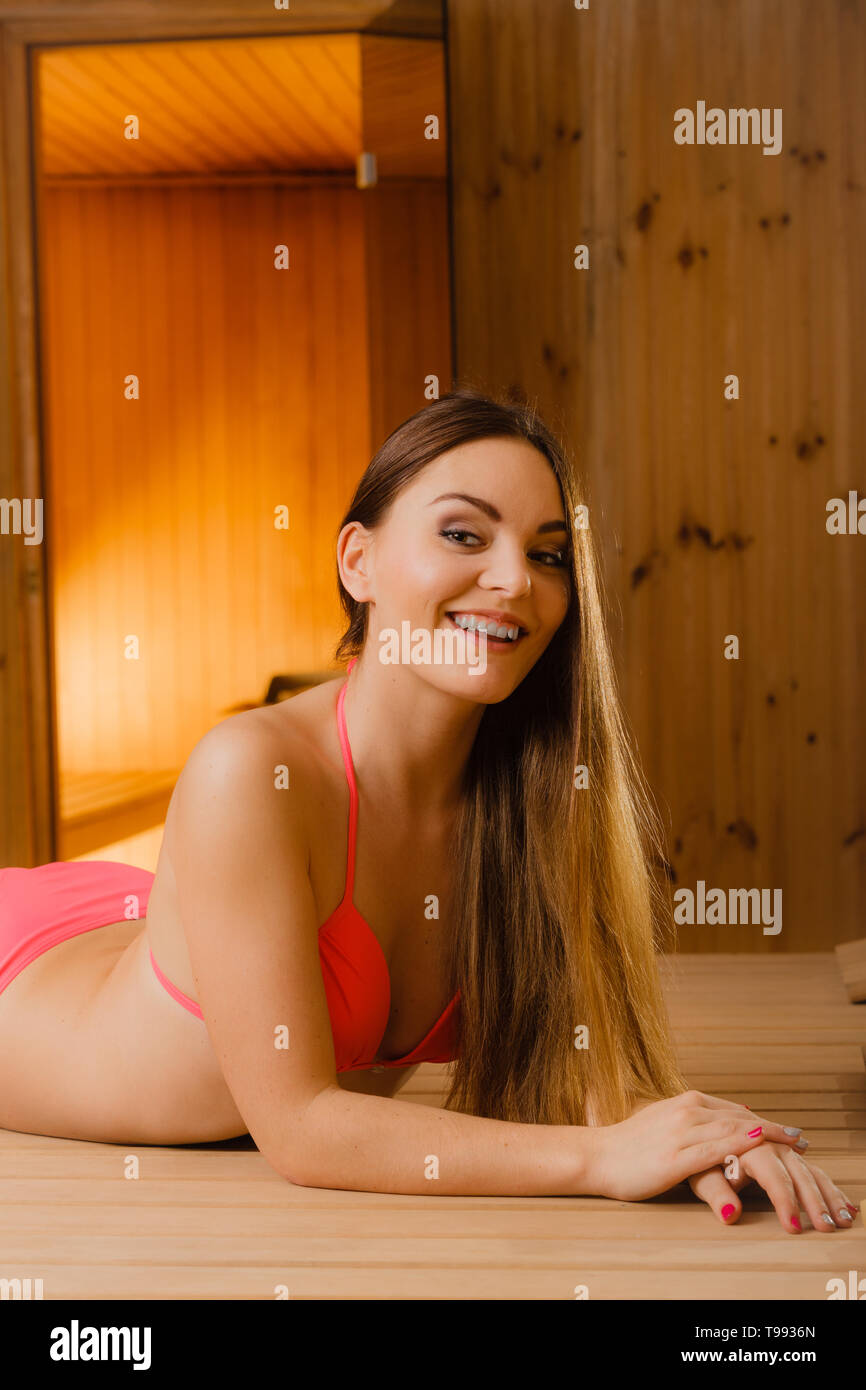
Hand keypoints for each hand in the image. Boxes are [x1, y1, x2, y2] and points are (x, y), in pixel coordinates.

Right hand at [588, 1089, 804, 1202]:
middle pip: (739, 1118)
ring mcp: (681, 1132)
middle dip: (772, 1128)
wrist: (597, 1156)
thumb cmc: (629, 1145)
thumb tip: (733, 1117)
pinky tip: (758, 1143)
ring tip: (792, 1144)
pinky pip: (715, 1148)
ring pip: (733, 1130)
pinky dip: (740, 1143)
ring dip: (766, 1136)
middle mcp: (686, 1111)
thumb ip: (696, 1119)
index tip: (787, 1131)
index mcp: (684, 1103)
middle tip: (800, 1138)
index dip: (763, 1121)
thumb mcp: (665, 1123)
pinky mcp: (676, 1157)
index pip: (733, 1110)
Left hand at [687, 1144, 858, 1231]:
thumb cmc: (691, 1157)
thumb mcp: (696, 1175)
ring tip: (846, 1218)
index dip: (784, 1201)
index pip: (772, 1176)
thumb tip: (730, 1215)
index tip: (793, 1228)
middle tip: (829, 1228)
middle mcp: (766, 1141)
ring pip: (808, 1167)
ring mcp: (776, 1145)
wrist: (688, 1129)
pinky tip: (843, 1202)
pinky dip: (826, 1184)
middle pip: (797, 1171)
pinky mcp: (781, 1150)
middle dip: (815, 1200)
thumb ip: (715, 1192)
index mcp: (747, 1145)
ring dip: (828, 1193)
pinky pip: (808, 1165)